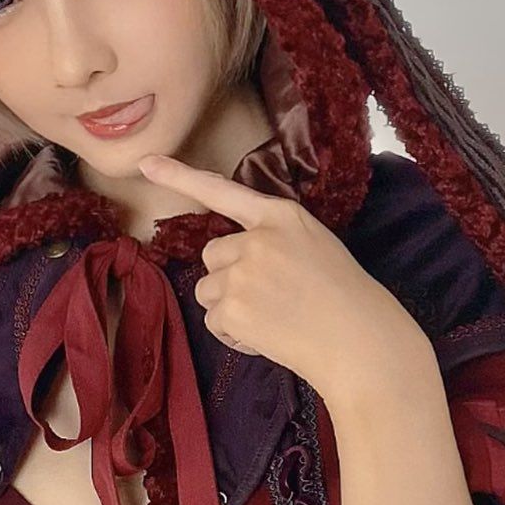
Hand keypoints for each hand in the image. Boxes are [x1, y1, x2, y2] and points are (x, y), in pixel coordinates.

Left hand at [138, 153, 430, 406]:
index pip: (221, 191)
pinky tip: (269, 336)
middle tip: (270, 299)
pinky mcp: (233, 308)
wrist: (359, 340)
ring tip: (272, 319)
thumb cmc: (344, 298)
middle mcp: (257, 239)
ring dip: (229, 307)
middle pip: (212, 254)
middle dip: (228, 278)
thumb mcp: (314, 246)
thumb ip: (273, 240)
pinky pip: (214, 321)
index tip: (145, 164)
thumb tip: (231, 258)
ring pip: (208, 290)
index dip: (179, 176)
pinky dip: (234, 334)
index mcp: (282, 216)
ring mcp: (243, 273)